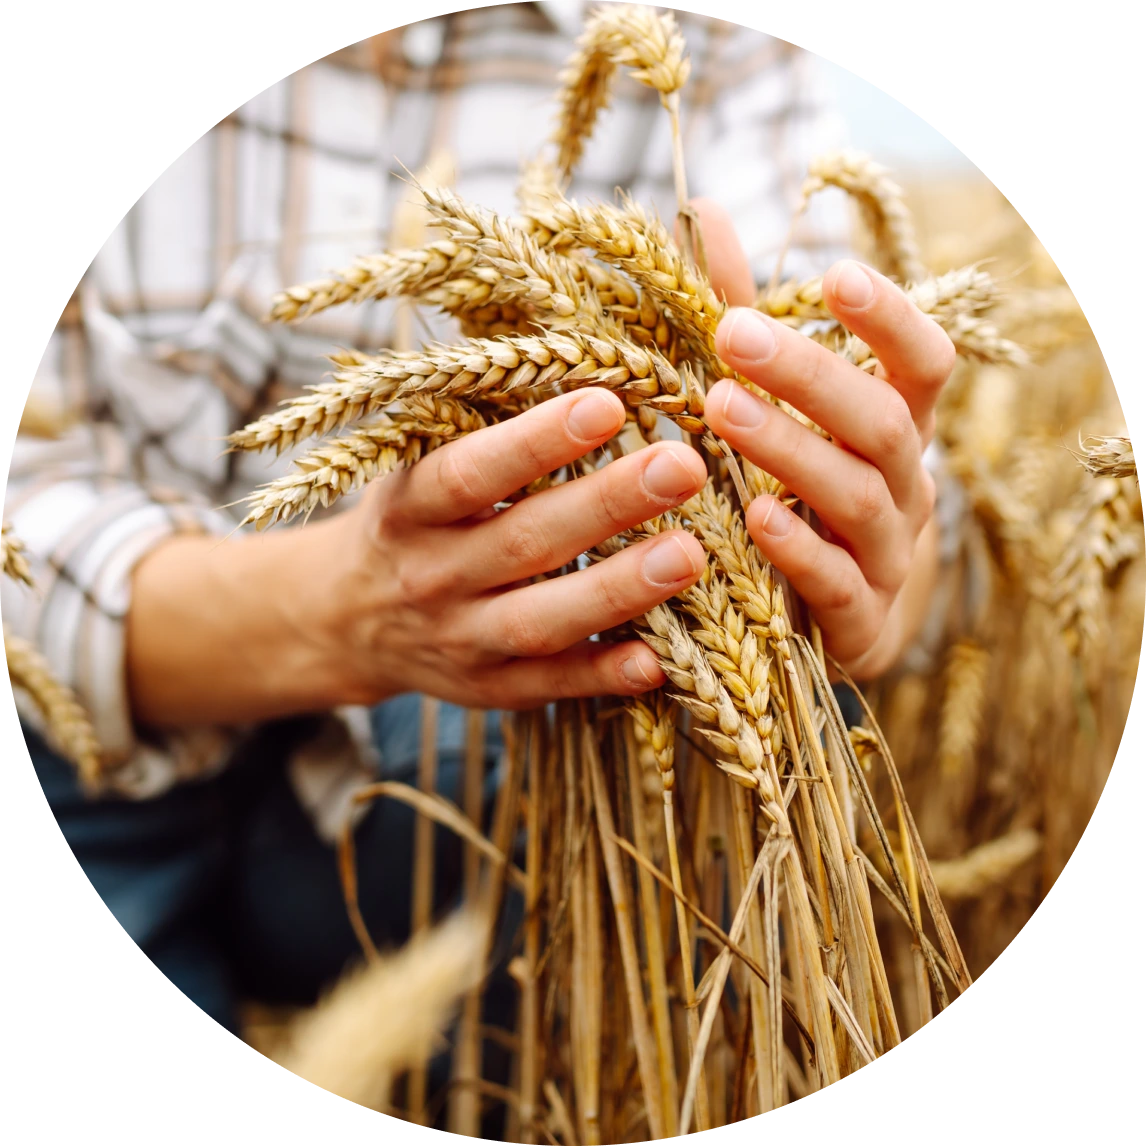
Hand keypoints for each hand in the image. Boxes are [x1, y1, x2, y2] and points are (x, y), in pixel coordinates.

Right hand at [321, 388, 707, 709]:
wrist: (346, 620)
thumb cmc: (412, 517)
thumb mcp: (417, 462)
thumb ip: (482, 418)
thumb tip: (579, 343)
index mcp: (408, 507)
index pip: (470, 473)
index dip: (535, 442)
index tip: (608, 403)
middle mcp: (428, 577)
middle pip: (522, 543)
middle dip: (605, 504)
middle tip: (682, 466)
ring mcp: (458, 640)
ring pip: (540, 622)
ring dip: (616, 591)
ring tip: (689, 554)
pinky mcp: (488, 689)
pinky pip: (549, 687)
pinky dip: (601, 676)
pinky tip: (658, 659)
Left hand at [689, 200, 953, 678]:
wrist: (831, 626)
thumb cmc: (797, 498)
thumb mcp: (779, 410)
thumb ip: (745, 320)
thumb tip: (700, 210)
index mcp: (895, 434)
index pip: (924, 366)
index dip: (891, 321)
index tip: (837, 274)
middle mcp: (906, 489)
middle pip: (883, 423)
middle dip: (812, 376)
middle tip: (733, 335)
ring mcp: (888, 558)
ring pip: (859, 497)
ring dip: (792, 449)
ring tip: (721, 409)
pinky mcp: (859, 622)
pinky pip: (837, 583)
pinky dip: (796, 548)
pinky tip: (749, 516)